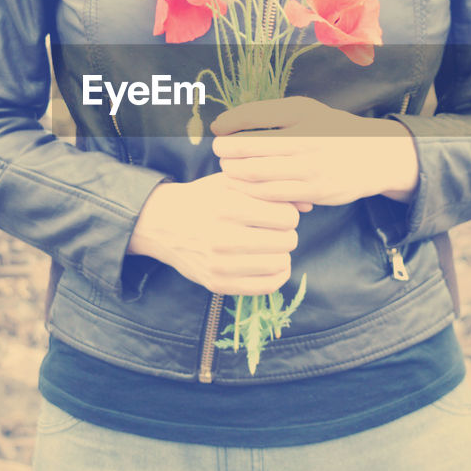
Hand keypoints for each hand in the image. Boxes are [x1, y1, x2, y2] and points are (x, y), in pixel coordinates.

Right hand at [128, 173, 300, 294]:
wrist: (162, 224)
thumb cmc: (202, 199)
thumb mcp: (231, 183)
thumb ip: (270, 190)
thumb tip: (308, 205)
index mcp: (228, 208)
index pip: (286, 217)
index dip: (288, 214)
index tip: (278, 213)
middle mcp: (223, 238)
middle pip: (287, 241)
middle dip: (286, 234)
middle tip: (274, 230)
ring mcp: (220, 265)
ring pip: (280, 264)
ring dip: (282, 255)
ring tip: (271, 246)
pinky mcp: (217, 284)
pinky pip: (266, 287)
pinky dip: (277, 276)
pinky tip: (272, 264)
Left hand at [210, 96, 419, 207]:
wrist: (374, 156)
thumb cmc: (330, 130)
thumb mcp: (304, 111)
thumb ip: (266, 114)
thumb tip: (223, 124)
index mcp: (301, 116)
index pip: (252, 120)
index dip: (227, 128)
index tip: (217, 131)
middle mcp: (306, 142)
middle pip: (249, 151)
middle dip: (226, 154)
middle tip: (220, 153)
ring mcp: (310, 170)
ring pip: (257, 177)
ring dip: (235, 175)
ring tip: (229, 170)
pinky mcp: (313, 193)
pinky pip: (273, 196)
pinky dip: (253, 193)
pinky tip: (245, 188)